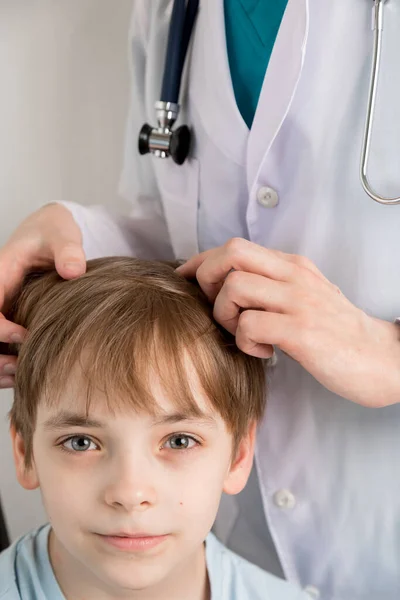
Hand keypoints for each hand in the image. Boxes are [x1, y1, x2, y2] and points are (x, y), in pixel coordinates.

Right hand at [0, 203, 85, 387]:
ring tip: (18, 376)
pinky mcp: (10, 317)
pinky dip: (3, 364)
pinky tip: (20, 374)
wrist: (52, 232)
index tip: (23, 336)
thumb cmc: (53, 232)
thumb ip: (68, 250)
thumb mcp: (61, 234)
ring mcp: (1, 307)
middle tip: (18, 366)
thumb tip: (74, 271)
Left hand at [177, 238, 399, 406]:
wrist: (383, 358)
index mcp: (291, 266)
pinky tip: (263, 351)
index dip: (201, 261)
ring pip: (234, 288)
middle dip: (206, 279)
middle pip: (230, 254)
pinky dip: (246, 341)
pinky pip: (251, 325)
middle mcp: (293, 276)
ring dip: (225, 315)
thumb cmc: (337, 332)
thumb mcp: (304, 298)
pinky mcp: (302, 331)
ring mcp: (299, 301)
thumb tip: (227, 290)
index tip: (186, 280)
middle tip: (217, 309)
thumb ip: (271, 288)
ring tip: (244, 334)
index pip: (234, 247)